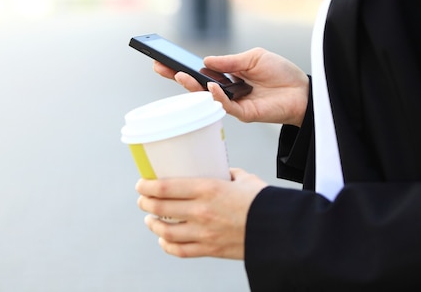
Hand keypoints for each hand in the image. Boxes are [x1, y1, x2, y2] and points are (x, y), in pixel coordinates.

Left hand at [136, 168, 267, 259]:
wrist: (278, 230)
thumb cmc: (262, 201)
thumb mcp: (243, 179)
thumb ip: (227, 174)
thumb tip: (218, 169)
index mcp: (208, 189)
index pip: (166, 187)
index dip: (147, 186)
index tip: (141, 183)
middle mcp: (201, 211)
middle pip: (160, 207)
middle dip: (145, 203)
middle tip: (142, 199)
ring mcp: (204, 232)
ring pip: (165, 230)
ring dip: (153, 224)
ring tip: (150, 220)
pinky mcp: (210, 249)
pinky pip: (180, 250)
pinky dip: (167, 245)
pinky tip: (164, 239)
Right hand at [154, 48, 308, 125]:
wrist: (303, 90)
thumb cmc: (280, 72)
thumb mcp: (253, 58)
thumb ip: (230, 61)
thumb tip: (205, 61)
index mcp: (227, 75)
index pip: (200, 71)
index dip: (182, 66)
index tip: (163, 59)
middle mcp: (227, 90)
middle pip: (196, 86)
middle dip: (177, 77)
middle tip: (160, 68)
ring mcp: (233, 103)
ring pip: (206, 97)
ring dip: (192, 86)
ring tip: (180, 75)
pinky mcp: (243, 113)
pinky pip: (225, 106)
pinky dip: (217, 96)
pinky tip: (211, 87)